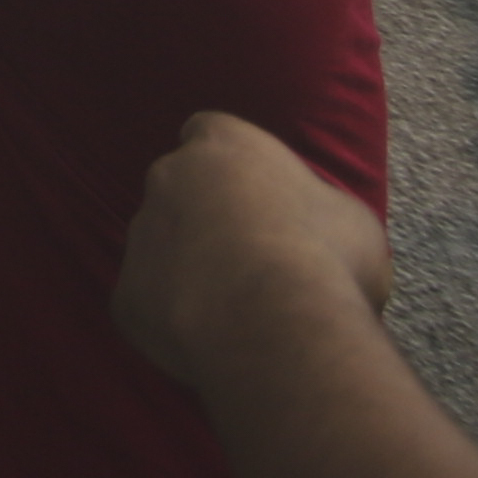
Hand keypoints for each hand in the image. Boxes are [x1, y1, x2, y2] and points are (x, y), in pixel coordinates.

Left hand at [114, 109, 392, 392]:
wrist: (274, 321)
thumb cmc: (325, 259)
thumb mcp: (352, 222)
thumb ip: (320, 211)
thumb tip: (323, 231)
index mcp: (222, 143)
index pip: (212, 134)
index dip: (233, 167)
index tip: (255, 197)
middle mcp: (168, 177)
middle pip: (180, 192)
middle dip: (206, 220)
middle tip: (249, 262)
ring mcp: (140, 235)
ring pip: (160, 250)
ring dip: (189, 272)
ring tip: (237, 311)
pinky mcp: (126, 294)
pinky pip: (149, 306)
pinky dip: (174, 322)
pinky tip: (216, 343)